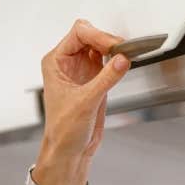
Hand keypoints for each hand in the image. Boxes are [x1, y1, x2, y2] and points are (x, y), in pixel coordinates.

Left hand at [34, 20, 129, 184]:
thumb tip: (122, 59)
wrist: (69, 151)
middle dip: (107, 39)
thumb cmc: (63, 130)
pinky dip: (118, 59)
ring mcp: (82, 70)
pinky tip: (125, 63)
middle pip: (90, 35)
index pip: (78, 34)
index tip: (114, 46)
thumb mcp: (85, 102)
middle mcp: (67, 63)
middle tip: (124, 50)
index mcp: (56, 62)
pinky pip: (109, 60)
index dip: (98, 35)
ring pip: (100, 46)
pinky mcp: (95, 79)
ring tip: (128, 55)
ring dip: (114, 48)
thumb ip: (105, 78)